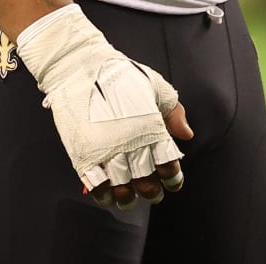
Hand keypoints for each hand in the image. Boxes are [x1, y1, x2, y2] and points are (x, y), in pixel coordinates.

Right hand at [14, 5, 194, 209]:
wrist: (79, 66)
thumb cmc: (119, 74)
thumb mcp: (155, 85)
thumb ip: (173, 111)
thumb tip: (186, 134)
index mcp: (152, 129)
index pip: (169, 165)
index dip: (173, 178)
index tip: (171, 181)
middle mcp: (132, 145)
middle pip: (147, 184)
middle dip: (152, 192)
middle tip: (151, 192)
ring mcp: (106, 152)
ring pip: (122, 190)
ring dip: (128, 199)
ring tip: (128, 197)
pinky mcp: (84, 155)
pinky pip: (97, 186)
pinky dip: (104, 195)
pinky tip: (107, 194)